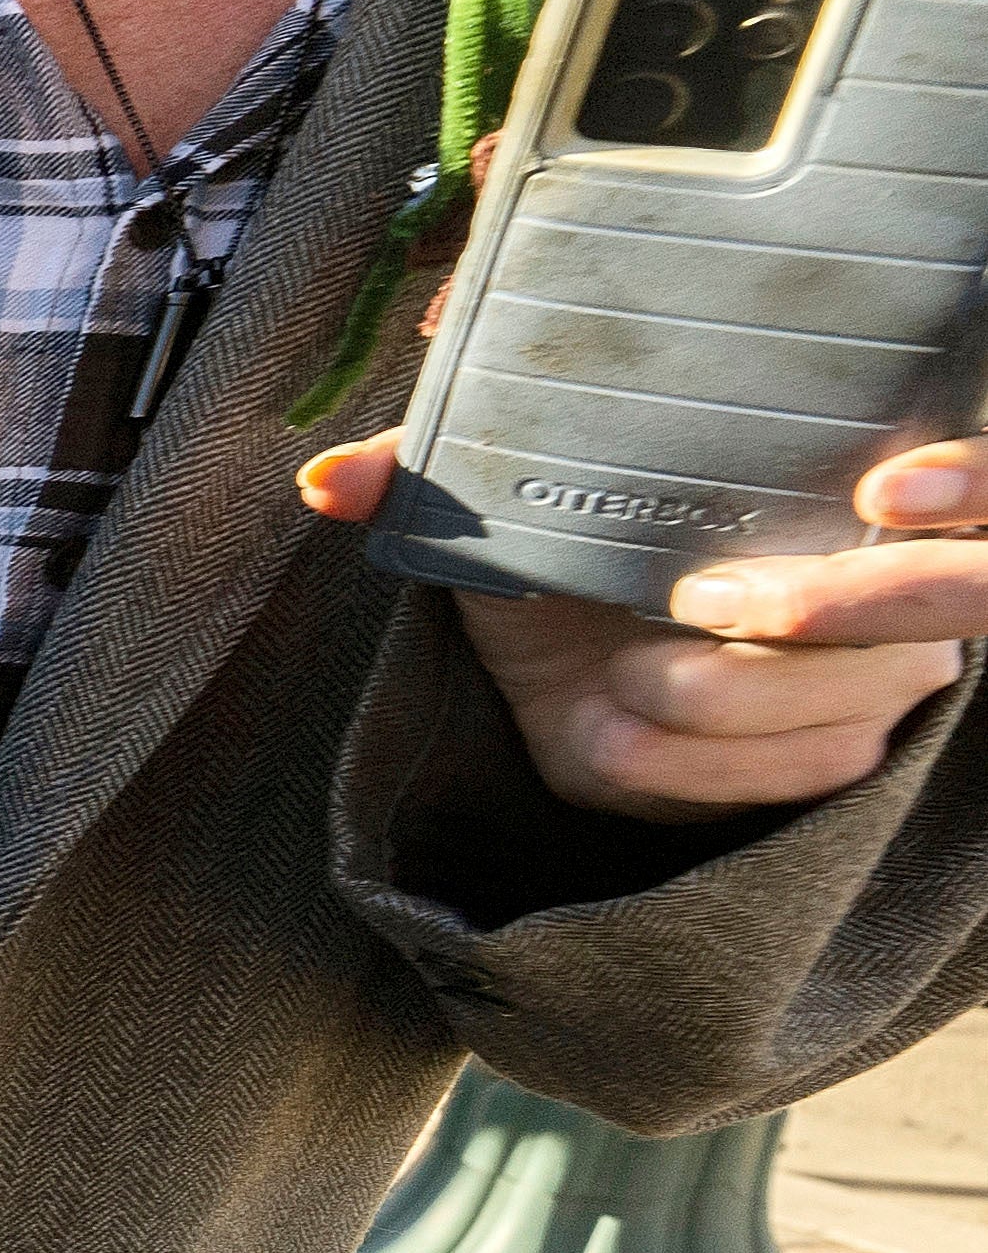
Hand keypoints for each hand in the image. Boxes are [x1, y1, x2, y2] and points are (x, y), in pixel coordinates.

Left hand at [302, 417, 987, 819]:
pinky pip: (793, 781)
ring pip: (845, 716)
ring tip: (614, 690)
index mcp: (840, 485)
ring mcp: (869, 678)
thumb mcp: (500, 498)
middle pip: (904, 626)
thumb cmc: (554, 554)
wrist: (548, 659)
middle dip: (781, 640)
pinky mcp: (820, 760)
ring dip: (713, 710)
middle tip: (666, 633)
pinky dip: (690, 771)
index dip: (964, 485)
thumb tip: (328, 481)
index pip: (968, 485)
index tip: (890, 489)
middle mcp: (884, 582)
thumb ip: (433, 472)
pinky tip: (610, 737)